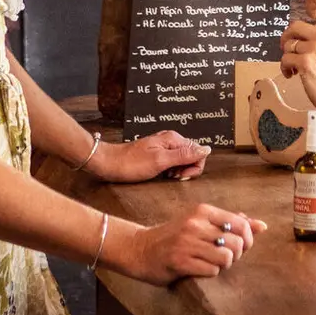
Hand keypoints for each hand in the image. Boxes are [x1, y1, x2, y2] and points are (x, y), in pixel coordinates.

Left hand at [89, 131, 210, 182]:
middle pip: (193, 156)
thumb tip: (206, 149)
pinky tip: (162, 174)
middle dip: (187, 169)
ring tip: (166, 175)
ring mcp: (165, 147)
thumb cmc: (131, 164)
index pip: (200, 152)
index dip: (194, 167)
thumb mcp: (160, 161)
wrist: (109, 164)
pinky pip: (174, 163)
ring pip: (184, 160)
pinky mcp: (158, 154)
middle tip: (171, 176)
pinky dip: (171, 171)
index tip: (180, 175)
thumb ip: (184, 155)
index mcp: (174, 139)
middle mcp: (171, 140)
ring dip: (179, 171)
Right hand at [108, 204, 267, 285]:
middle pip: (237, 243)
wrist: (140, 249)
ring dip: (223, 265)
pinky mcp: (179, 261)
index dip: (247, 240)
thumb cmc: (175, 236)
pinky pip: (211, 271)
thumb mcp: (201, 222)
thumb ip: (231, 222)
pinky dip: (210, 273)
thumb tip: (262, 226)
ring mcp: (187, 242)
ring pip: (226, 258)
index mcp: (203, 211)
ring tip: (211, 263)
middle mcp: (195, 224)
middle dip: (236, 255)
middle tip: (223, 258)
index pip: (242, 225)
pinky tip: (199, 269)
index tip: (240, 247)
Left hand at [279, 0, 315, 118]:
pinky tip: (294, 75)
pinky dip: (286, 69)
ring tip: (297, 68)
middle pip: (294, 27)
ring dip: (288, 58)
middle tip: (293, 53)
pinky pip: (285, 58)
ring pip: (288, 44)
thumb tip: (296, 36)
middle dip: (288, 42)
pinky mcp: (306, 60)